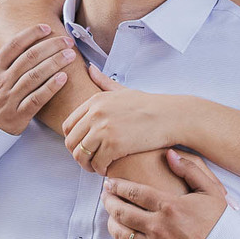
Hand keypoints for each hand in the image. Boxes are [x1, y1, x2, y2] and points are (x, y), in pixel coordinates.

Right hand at [0, 25, 74, 134]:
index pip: (12, 46)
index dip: (30, 34)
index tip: (46, 27)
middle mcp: (1, 83)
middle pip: (29, 58)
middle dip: (50, 46)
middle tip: (66, 40)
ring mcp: (9, 99)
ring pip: (35, 76)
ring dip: (55, 63)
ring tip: (70, 55)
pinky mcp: (18, 116)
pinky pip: (37, 99)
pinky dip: (50, 87)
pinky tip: (64, 78)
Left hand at [63, 65, 183, 172]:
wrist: (171, 116)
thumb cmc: (149, 105)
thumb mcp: (123, 90)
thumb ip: (103, 82)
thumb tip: (89, 68)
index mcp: (96, 101)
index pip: (68, 125)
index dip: (73, 140)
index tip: (84, 146)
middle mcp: (96, 113)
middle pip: (71, 142)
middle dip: (78, 155)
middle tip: (89, 161)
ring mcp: (104, 129)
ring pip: (81, 155)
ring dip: (87, 165)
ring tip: (97, 167)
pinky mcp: (114, 145)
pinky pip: (97, 163)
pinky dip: (100, 170)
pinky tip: (108, 169)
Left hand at [102, 149, 228, 238]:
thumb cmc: (220, 223)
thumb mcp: (211, 191)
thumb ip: (189, 169)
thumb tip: (169, 153)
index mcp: (170, 206)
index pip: (134, 192)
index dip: (118, 186)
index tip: (110, 182)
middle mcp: (158, 227)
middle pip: (122, 211)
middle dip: (109, 201)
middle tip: (105, 196)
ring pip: (120, 234)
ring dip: (111, 222)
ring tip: (111, 216)